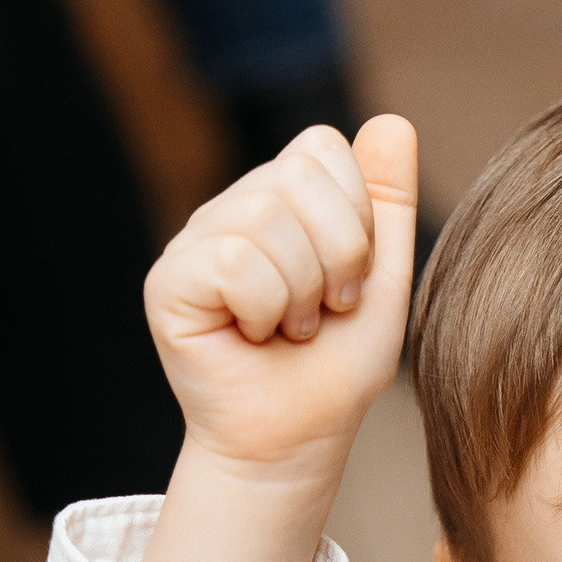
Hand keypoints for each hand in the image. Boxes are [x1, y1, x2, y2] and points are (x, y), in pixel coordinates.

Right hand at [144, 117, 418, 561]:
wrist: (297, 440)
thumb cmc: (335, 368)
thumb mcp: (383, 280)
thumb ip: (389, 203)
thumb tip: (393, 120)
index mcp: (283, 198)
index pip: (323, 146)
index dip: (355, 219)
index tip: (350, 283)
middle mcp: (233, 207)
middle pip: (297, 176)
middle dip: (337, 257)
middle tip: (323, 310)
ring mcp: (196, 240)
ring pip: (267, 218)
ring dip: (301, 292)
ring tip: (290, 328)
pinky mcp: (168, 280)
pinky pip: (233, 260)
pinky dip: (264, 308)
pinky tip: (253, 335)